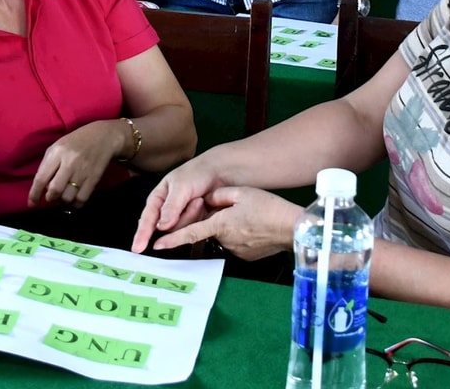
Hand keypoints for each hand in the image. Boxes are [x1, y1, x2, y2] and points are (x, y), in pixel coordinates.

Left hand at [27, 119, 124, 208]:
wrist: (103, 136)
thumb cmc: (76, 141)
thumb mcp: (57, 146)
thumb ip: (47, 164)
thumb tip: (41, 186)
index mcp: (57, 152)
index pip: (41, 177)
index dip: (34, 193)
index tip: (32, 203)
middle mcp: (69, 162)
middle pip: (55, 190)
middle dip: (50, 197)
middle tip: (51, 196)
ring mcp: (83, 171)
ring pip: (68, 197)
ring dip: (63, 200)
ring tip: (64, 194)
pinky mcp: (94, 178)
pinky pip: (82, 199)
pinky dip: (76, 203)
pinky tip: (75, 198)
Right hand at [131, 152, 227, 251]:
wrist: (222, 171)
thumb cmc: (198, 172)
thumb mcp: (181, 186)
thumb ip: (171, 207)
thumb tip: (161, 226)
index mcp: (159, 198)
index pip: (147, 219)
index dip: (142, 234)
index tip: (138, 248)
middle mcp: (169, 210)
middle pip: (167, 228)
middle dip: (181, 216)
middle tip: (195, 200)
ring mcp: (183, 217)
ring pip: (181, 230)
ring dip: (192, 214)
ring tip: (200, 198)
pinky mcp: (195, 223)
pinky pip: (193, 230)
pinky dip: (199, 217)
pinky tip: (204, 205)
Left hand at [145, 186, 300, 259]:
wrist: (293, 229)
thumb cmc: (269, 209)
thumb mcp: (242, 193)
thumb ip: (220, 195)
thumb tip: (209, 199)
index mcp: (220, 224)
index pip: (190, 232)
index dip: (172, 239)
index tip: (156, 245)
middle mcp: (225, 240)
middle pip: (212, 228)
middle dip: (217, 219)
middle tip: (239, 208)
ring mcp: (236, 250)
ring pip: (225, 235)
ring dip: (230, 226)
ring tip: (252, 217)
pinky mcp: (246, 255)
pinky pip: (237, 242)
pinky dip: (241, 235)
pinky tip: (256, 227)